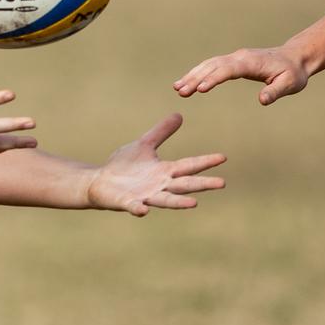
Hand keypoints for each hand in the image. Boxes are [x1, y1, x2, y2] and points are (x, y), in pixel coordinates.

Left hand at [85, 114, 225, 216]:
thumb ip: (161, 132)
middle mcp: (159, 185)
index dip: (205, 161)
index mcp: (164, 171)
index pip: (188, 165)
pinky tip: (144, 210)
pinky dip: (139, 209)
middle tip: (222, 183)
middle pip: (184, 185)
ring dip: (179, 203)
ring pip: (165, 200)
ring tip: (194, 204)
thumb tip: (179, 114)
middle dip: (202, 184)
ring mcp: (144, 196)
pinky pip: (134, 207)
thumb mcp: (145, 145)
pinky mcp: (127, 202)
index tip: (223, 157)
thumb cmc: (124, 165)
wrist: (101, 181)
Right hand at [172, 46, 309, 105]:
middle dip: (196, 78)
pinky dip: (198, 72)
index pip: (228, 70)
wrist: (295, 58)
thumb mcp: (290, 84)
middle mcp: (239, 57)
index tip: (201, 90)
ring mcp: (234, 57)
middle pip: (213, 66)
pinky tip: (187, 82)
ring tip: (177, 88)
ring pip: (209, 64)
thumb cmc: (293, 73)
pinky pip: (211, 66)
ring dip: (193, 75)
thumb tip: (262, 100)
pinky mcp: (232, 61)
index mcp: (251, 62)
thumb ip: (276, 92)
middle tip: (180, 91)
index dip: (214, 79)